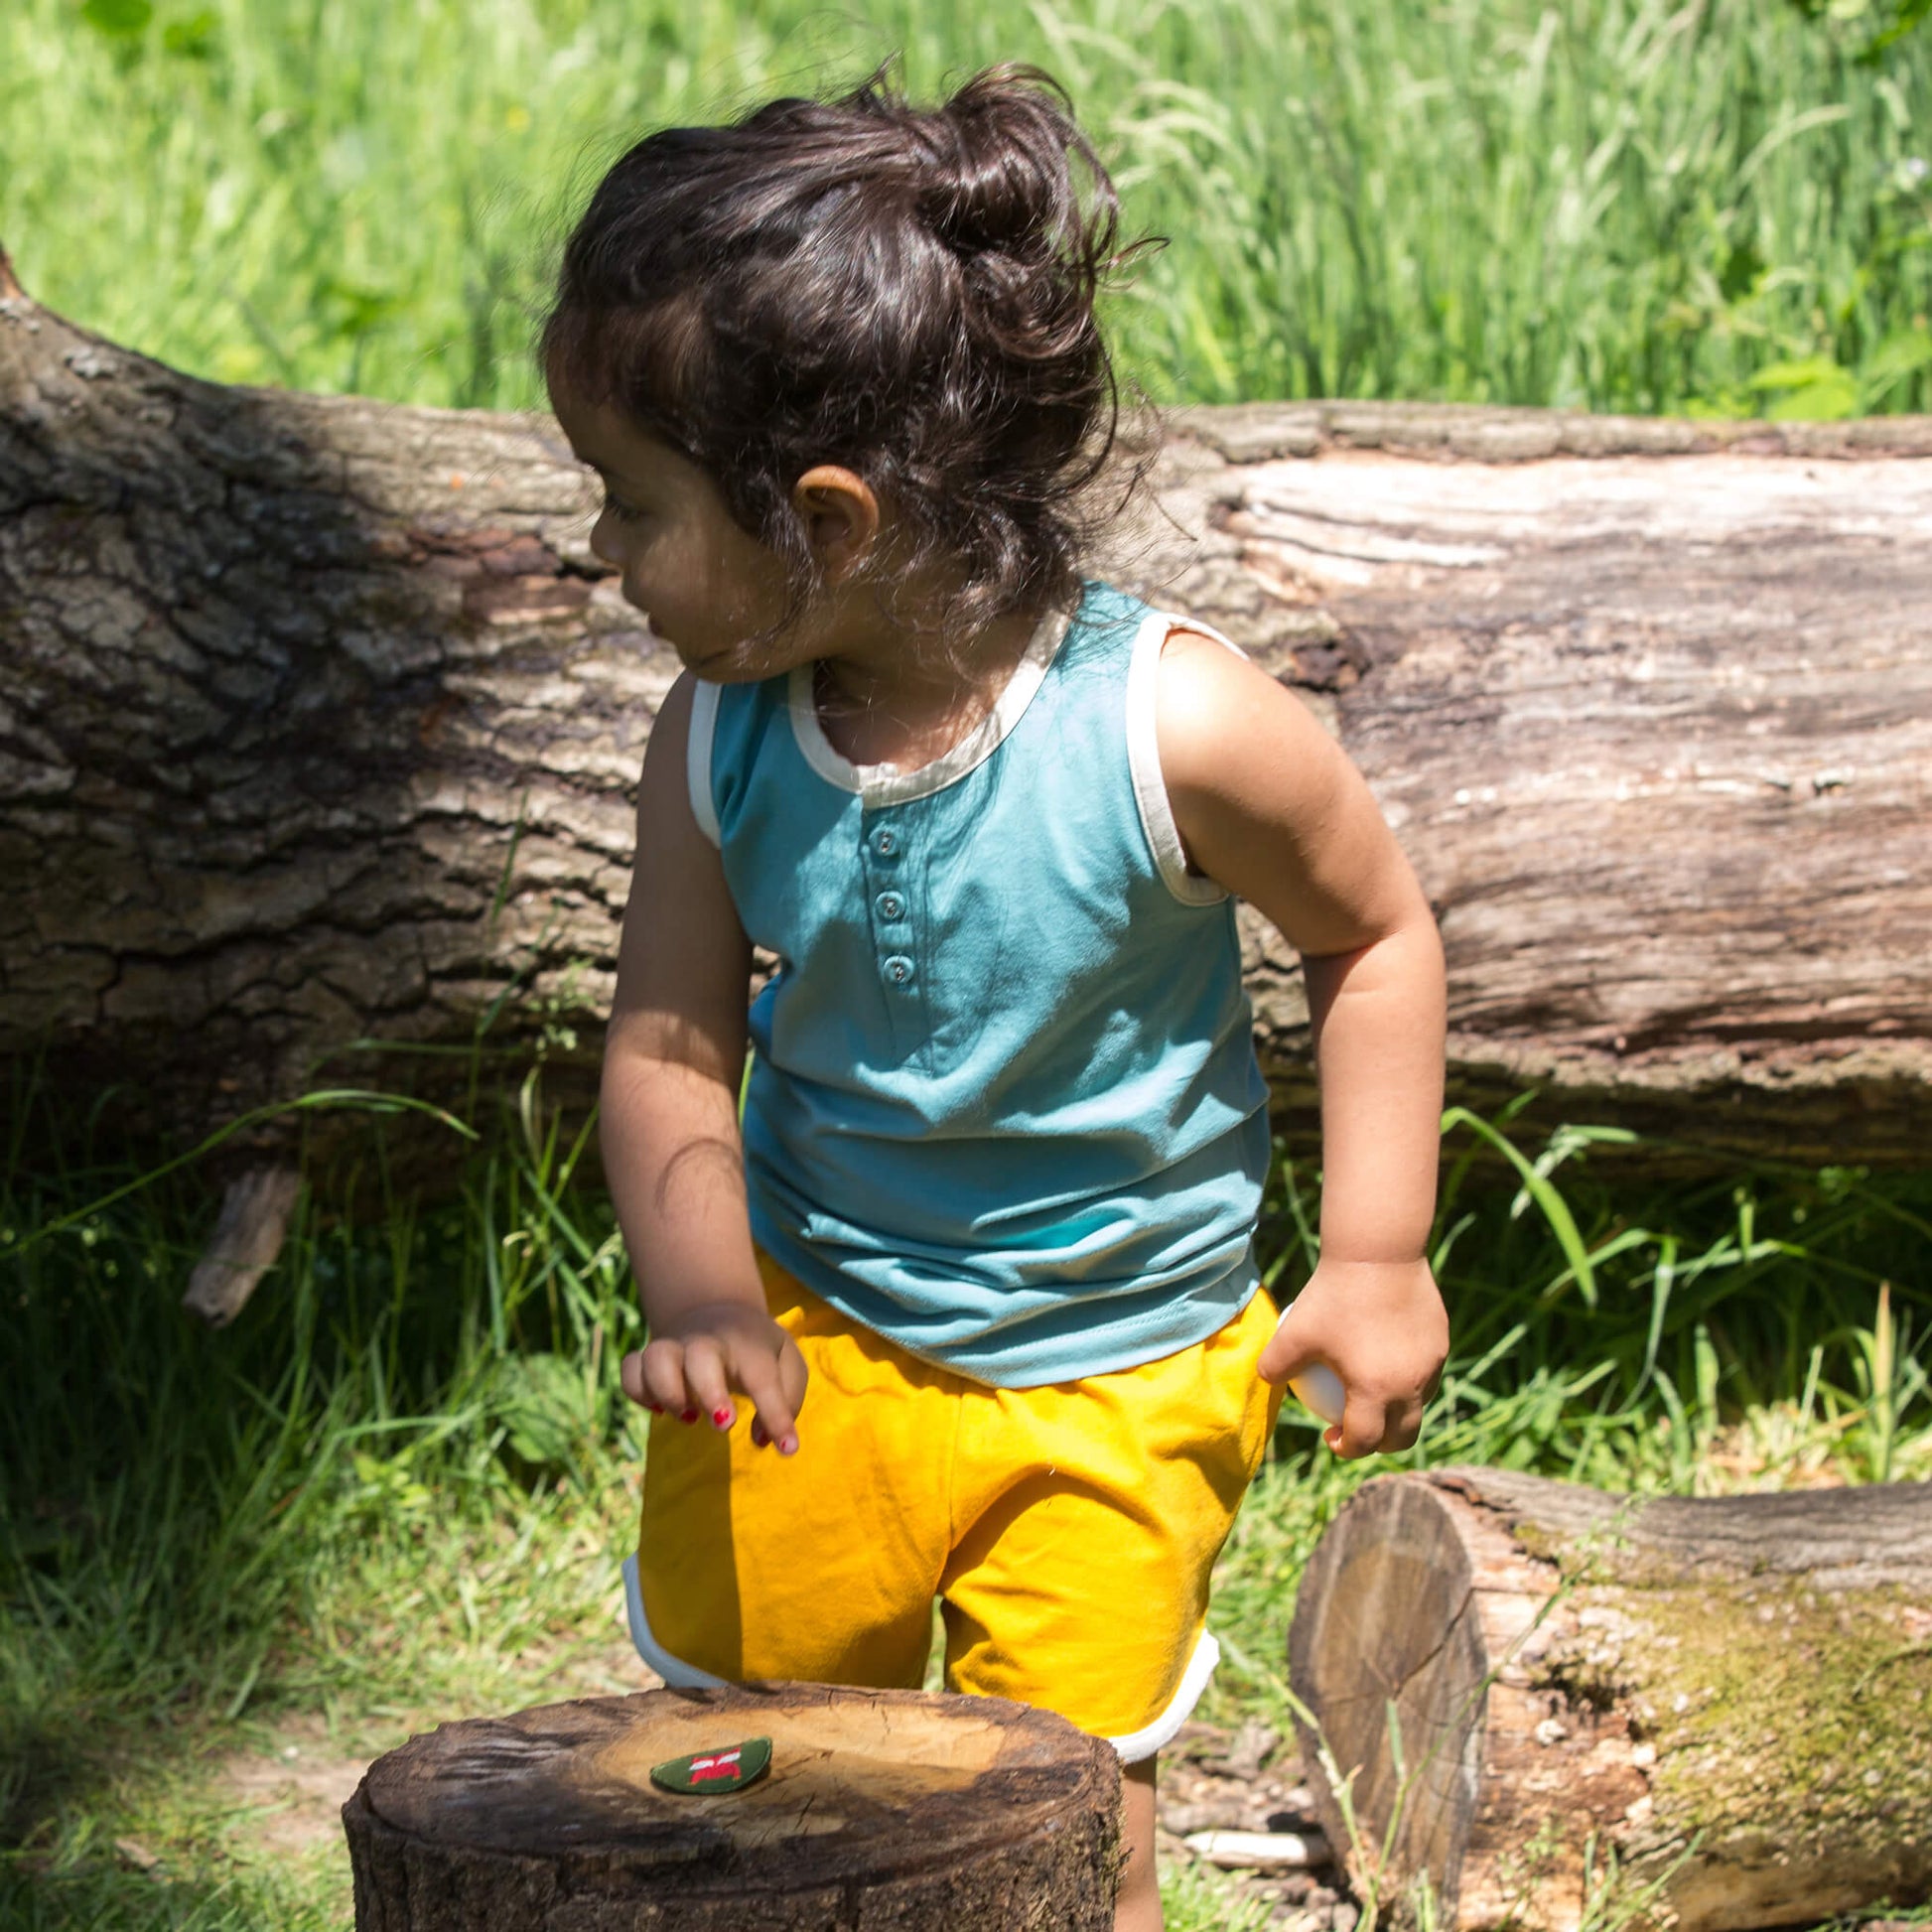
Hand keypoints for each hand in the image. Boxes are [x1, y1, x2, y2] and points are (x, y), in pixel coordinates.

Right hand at [620, 1301, 808, 1454]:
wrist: (716, 1309)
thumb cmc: (756, 1349)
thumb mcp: (786, 1363)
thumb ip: (787, 1400)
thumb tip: (761, 1439)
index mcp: (748, 1344)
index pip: (764, 1378)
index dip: (776, 1415)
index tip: (788, 1447)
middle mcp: (708, 1342)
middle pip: (700, 1355)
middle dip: (709, 1392)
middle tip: (725, 1425)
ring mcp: (674, 1347)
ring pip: (655, 1358)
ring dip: (668, 1393)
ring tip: (689, 1417)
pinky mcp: (648, 1358)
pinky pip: (630, 1371)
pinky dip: (639, 1393)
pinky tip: (660, 1409)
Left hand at [1258, 1256, 1446, 1458]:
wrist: (1378, 1252)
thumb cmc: (1331, 1295)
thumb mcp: (1293, 1333)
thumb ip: (1275, 1365)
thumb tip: (1268, 1382)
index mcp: (1376, 1392)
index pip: (1364, 1441)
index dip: (1346, 1449)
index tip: (1331, 1437)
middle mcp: (1412, 1386)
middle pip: (1402, 1436)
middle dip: (1379, 1444)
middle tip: (1356, 1429)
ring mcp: (1432, 1365)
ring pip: (1418, 1405)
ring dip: (1397, 1412)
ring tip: (1371, 1395)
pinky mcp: (1440, 1342)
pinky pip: (1427, 1373)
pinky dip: (1409, 1379)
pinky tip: (1385, 1357)